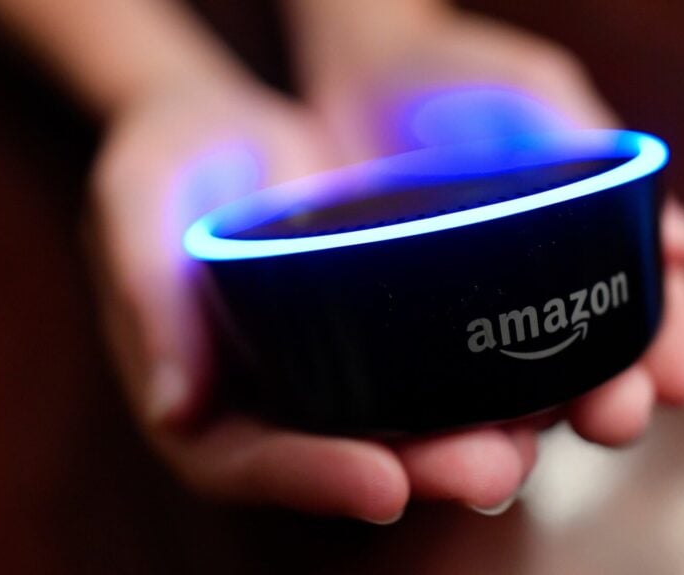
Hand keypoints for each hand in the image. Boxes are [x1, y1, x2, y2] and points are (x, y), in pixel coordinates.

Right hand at [89, 68, 550, 520]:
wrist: (230, 123)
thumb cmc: (169, 158)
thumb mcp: (138, 201)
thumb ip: (150, 295)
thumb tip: (175, 410)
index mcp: (200, 396)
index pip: (248, 461)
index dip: (313, 479)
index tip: (382, 484)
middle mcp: (271, 400)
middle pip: (346, 460)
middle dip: (419, 470)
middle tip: (489, 470)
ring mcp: (331, 370)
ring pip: (405, 427)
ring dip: (470, 439)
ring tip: (531, 438)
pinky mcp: (381, 331)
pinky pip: (435, 367)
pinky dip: (486, 379)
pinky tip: (545, 378)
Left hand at [291, 5, 683, 505]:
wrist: (365, 73)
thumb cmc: (470, 86)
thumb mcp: (545, 108)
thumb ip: (610, 168)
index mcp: (595, 263)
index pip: (655, 319)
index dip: (675, 349)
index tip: (682, 374)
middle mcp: (540, 312)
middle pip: (588, 378)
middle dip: (609, 403)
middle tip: (614, 414)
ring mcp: (468, 333)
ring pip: (507, 407)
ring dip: (517, 440)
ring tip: (518, 455)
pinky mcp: (396, 342)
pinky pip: (416, 394)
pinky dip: (426, 427)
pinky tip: (428, 445)